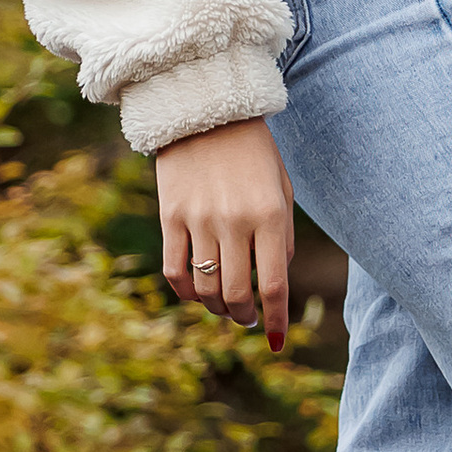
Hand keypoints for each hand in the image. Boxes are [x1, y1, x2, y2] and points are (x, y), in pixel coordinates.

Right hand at [156, 118, 294, 348]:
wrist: (206, 112)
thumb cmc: (253, 153)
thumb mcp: (281, 189)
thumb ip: (282, 236)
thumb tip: (275, 281)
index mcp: (269, 215)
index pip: (275, 284)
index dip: (277, 319)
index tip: (278, 340)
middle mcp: (234, 222)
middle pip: (238, 293)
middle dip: (245, 316)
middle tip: (248, 319)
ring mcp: (199, 220)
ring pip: (206, 288)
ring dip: (217, 307)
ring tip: (225, 306)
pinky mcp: (170, 217)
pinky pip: (174, 271)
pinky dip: (186, 292)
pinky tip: (196, 293)